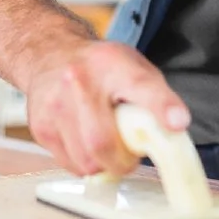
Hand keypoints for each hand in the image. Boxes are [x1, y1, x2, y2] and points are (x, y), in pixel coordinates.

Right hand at [23, 39, 191, 176]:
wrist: (50, 54)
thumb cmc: (100, 66)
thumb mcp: (133, 66)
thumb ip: (156, 96)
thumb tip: (176, 128)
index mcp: (112, 62)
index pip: (141, 85)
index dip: (161, 106)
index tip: (178, 122)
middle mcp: (79, 80)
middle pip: (103, 141)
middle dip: (123, 161)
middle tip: (130, 157)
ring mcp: (54, 104)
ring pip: (85, 161)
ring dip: (103, 165)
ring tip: (108, 146)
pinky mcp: (40, 126)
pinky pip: (69, 164)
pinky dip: (85, 163)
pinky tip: (86, 143)